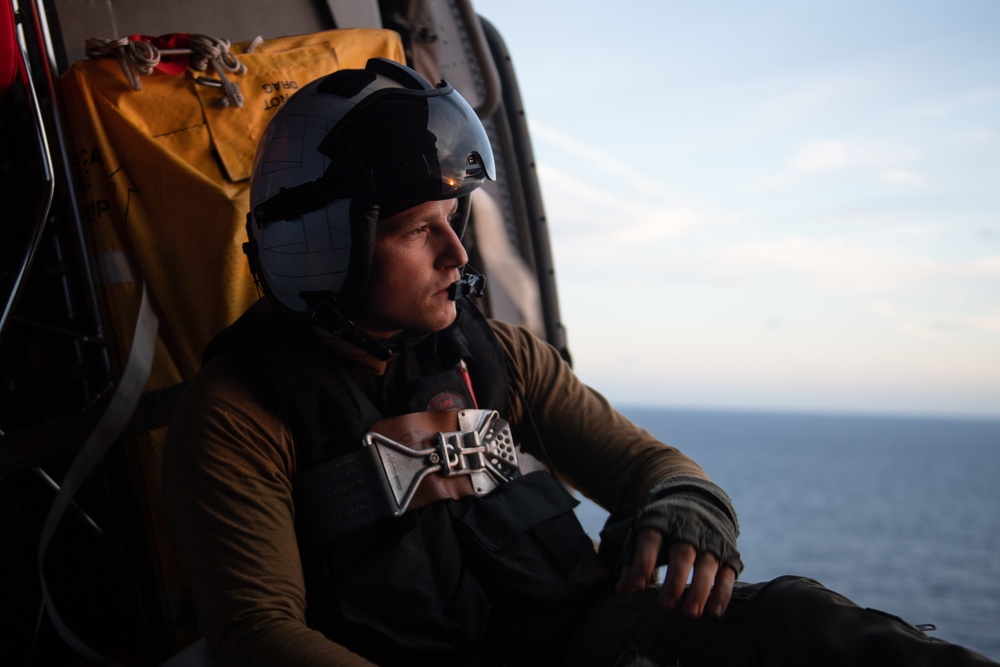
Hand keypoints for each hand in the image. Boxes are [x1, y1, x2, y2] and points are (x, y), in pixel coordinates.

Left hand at [615, 528, 735, 617]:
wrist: (699, 499)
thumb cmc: (665, 526)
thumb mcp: (646, 533)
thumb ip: (633, 561)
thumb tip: (623, 590)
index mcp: (662, 521)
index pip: (651, 539)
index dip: (644, 560)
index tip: (639, 585)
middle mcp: (688, 529)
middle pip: (682, 553)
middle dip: (675, 579)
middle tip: (665, 606)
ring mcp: (711, 540)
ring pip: (707, 564)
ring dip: (700, 590)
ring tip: (690, 613)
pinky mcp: (728, 553)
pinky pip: (727, 573)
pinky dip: (722, 593)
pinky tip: (714, 612)